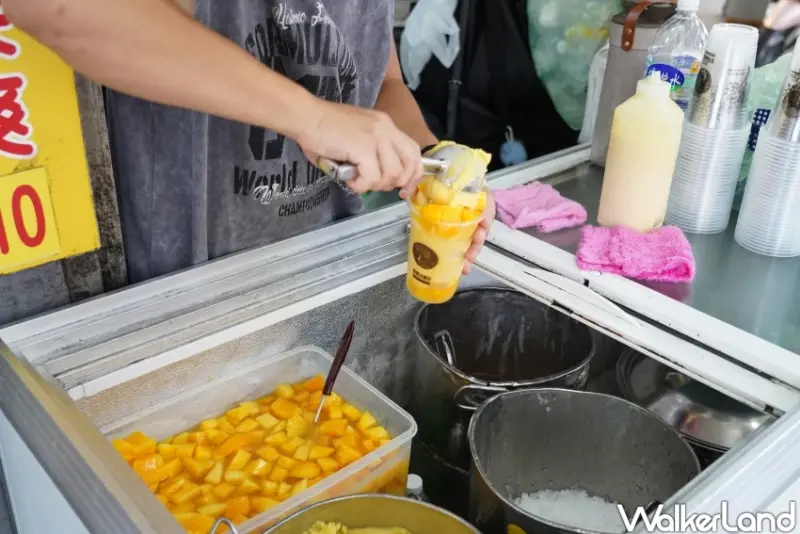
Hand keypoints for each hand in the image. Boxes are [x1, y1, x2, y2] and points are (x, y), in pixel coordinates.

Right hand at [297, 99, 422, 194]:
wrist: (306, 117)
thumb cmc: (323, 129)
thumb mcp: (357, 138)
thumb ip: (372, 154)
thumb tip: (377, 179)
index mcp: (386, 126)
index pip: (413, 152)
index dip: (412, 174)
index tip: (402, 189)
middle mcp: (386, 129)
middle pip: (410, 163)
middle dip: (399, 182)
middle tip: (377, 186)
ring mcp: (376, 137)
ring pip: (392, 174)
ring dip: (374, 184)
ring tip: (357, 180)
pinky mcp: (364, 148)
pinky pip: (372, 178)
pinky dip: (360, 185)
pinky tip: (348, 180)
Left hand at [422, 141, 493, 274]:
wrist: (432, 169)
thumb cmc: (435, 172)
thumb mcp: (428, 174)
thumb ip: (417, 182)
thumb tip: (403, 192)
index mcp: (471, 190)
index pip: (487, 202)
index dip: (486, 216)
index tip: (481, 229)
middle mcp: (472, 205)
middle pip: (482, 225)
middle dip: (477, 243)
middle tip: (469, 256)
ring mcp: (465, 217)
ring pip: (474, 236)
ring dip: (471, 252)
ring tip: (465, 267)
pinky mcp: (456, 226)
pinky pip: (464, 240)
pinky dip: (462, 253)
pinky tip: (459, 265)